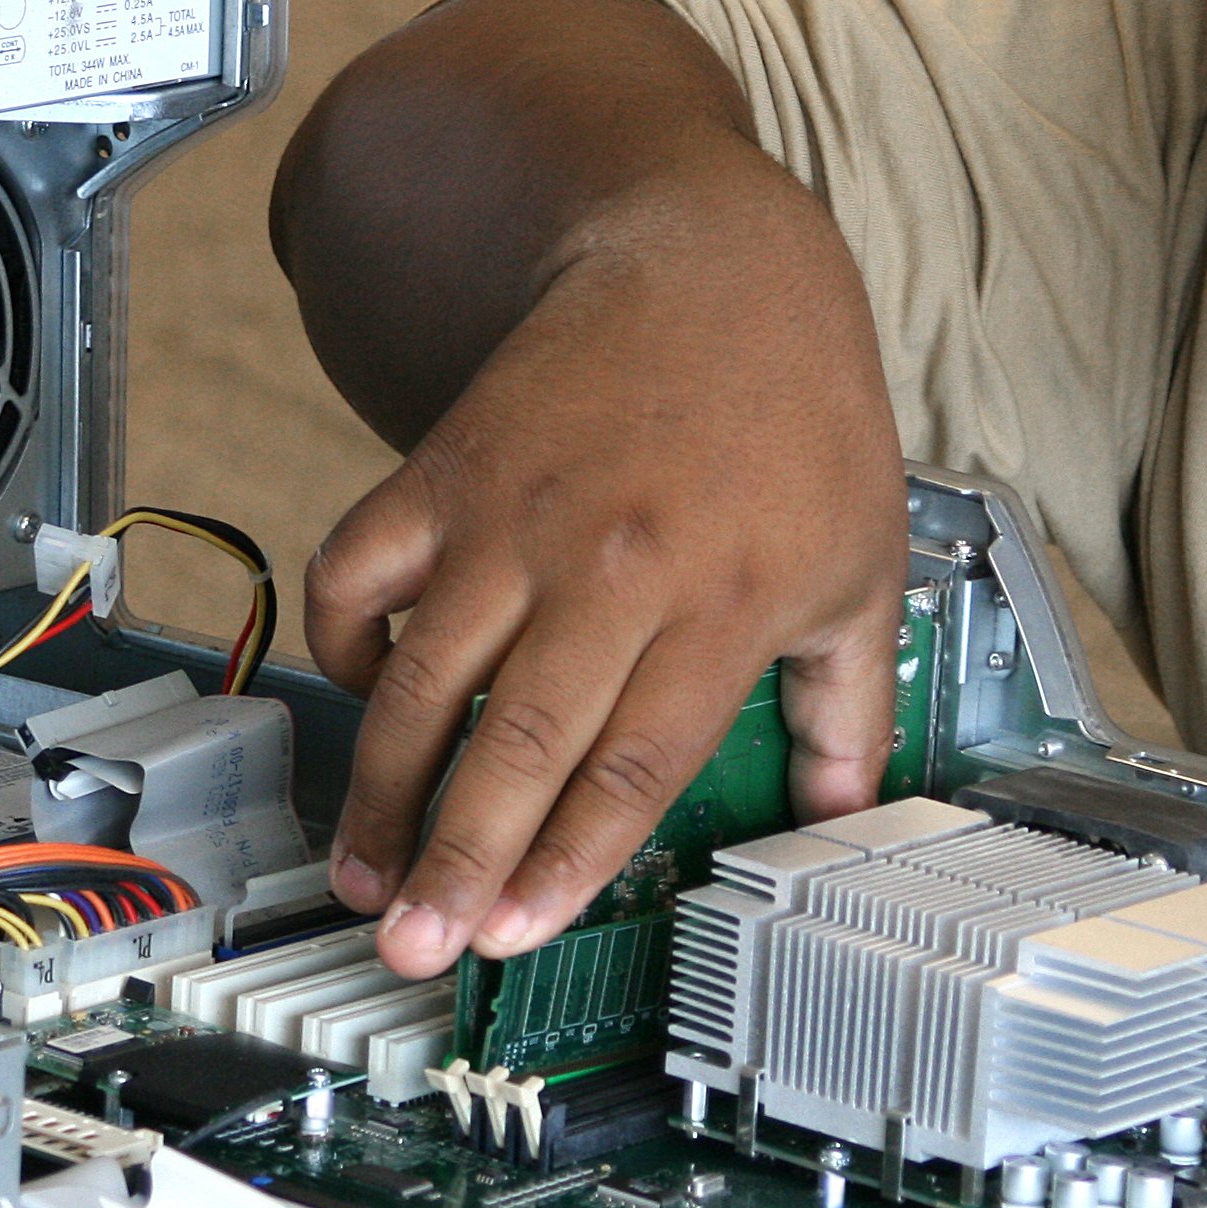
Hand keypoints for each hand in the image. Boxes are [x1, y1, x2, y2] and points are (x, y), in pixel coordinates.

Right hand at [306, 163, 912, 978]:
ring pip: (427, 676)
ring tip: (362, 872)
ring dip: (382, 787)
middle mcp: (611, 567)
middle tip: (414, 948)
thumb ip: (847, 707)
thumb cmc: (798, 416)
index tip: (518, 935)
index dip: (566, 861)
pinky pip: (361, 569)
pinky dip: (343, 639)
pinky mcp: (447, 466)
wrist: (712, 259)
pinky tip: (360, 697)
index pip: (630, 764)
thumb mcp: (863, 566)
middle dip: (457, 860)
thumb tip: (841, 821)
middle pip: (519, 742)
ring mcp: (516, 516)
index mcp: (721, 603)